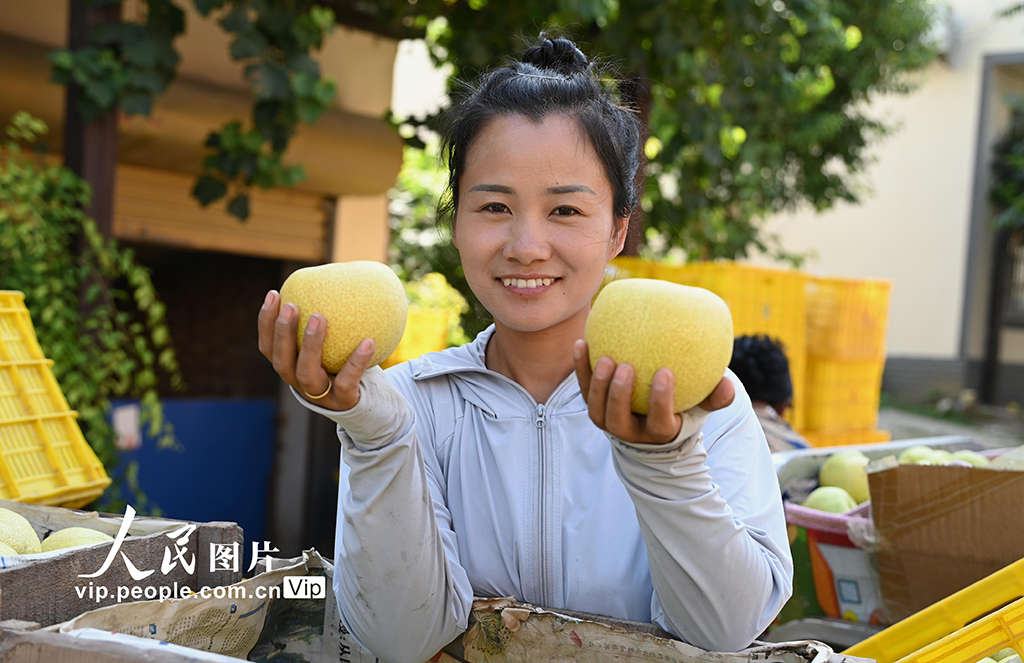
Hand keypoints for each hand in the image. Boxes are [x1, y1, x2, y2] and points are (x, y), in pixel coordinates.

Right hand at [257, 289, 374, 411]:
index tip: (275, 293)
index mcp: (292, 367)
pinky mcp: (344, 402)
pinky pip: (347, 381)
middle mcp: (300, 383)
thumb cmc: (347, 363)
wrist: (370, 401)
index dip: (266, 322)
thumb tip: (340, 271)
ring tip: (319, 317)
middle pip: (281, 361)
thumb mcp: (336, 341)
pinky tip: (368, 341)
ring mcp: (321, 396)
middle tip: (292, 305)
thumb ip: (331, 316)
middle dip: (282, 332)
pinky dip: (356, 362)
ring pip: (307, 372)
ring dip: (310, 344)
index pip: (268, 347)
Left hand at [573, 339, 735, 443]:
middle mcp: (631, 431)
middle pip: (618, 421)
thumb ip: (716, 396)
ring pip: (597, 410)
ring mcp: (608, 420)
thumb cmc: (684, 404)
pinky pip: (583, 388)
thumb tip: (727, 385)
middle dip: (619, 396)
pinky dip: (581, 367)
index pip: (660, 422)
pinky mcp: (594, 404)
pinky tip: (582, 342)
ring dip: (597, 385)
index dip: (660, 401)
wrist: (652, 415)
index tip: (665, 372)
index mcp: (660, 431)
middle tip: (626, 367)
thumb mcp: (702, 403)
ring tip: (605, 358)